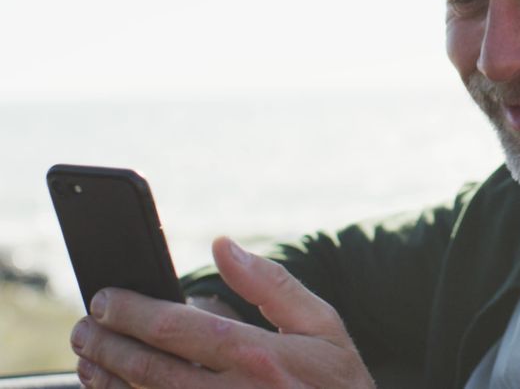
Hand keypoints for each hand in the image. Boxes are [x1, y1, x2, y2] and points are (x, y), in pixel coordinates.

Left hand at [69, 237, 375, 387]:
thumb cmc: (336, 379)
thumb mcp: (321, 323)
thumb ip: (270, 282)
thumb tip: (221, 245)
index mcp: (260, 356)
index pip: (177, 327)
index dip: (131, 310)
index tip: (106, 297)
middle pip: (147, 367)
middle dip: (105, 343)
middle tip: (85, 325)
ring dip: (105, 378)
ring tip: (88, 357)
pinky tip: (112, 388)